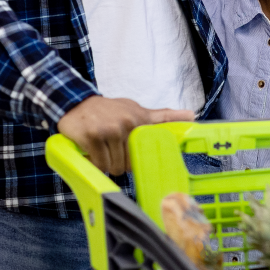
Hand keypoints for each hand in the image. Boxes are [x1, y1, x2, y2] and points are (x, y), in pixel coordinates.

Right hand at [57, 96, 194, 175]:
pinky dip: (94, 163)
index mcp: (139, 118)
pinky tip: (91, 152)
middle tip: (113, 150)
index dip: (158, 144)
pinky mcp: (92, 137)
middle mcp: (126, 123)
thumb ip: (161, 116)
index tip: (175, 138)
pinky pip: (99, 164)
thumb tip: (192, 114)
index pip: (154, 137)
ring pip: (114, 166)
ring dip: (106, 163)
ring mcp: (109, 130)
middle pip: (130, 163)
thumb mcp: (136, 109)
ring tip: (102, 149)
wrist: (77, 103)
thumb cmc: (109, 110)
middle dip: (121, 162)